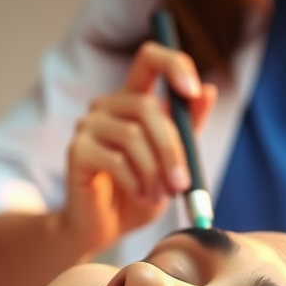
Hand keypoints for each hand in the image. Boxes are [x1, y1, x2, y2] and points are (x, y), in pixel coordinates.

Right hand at [64, 41, 217, 253]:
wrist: (105, 227)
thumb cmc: (140, 193)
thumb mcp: (172, 161)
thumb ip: (187, 128)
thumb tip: (208, 90)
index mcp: (133, 99)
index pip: (149, 58)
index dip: (173, 64)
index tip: (193, 90)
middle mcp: (107, 105)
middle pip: (146, 106)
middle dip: (172, 148)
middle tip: (182, 183)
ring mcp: (88, 125)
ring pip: (133, 136)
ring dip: (154, 172)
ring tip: (159, 195)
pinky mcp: (77, 150)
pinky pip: (115, 160)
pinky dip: (136, 182)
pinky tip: (141, 197)